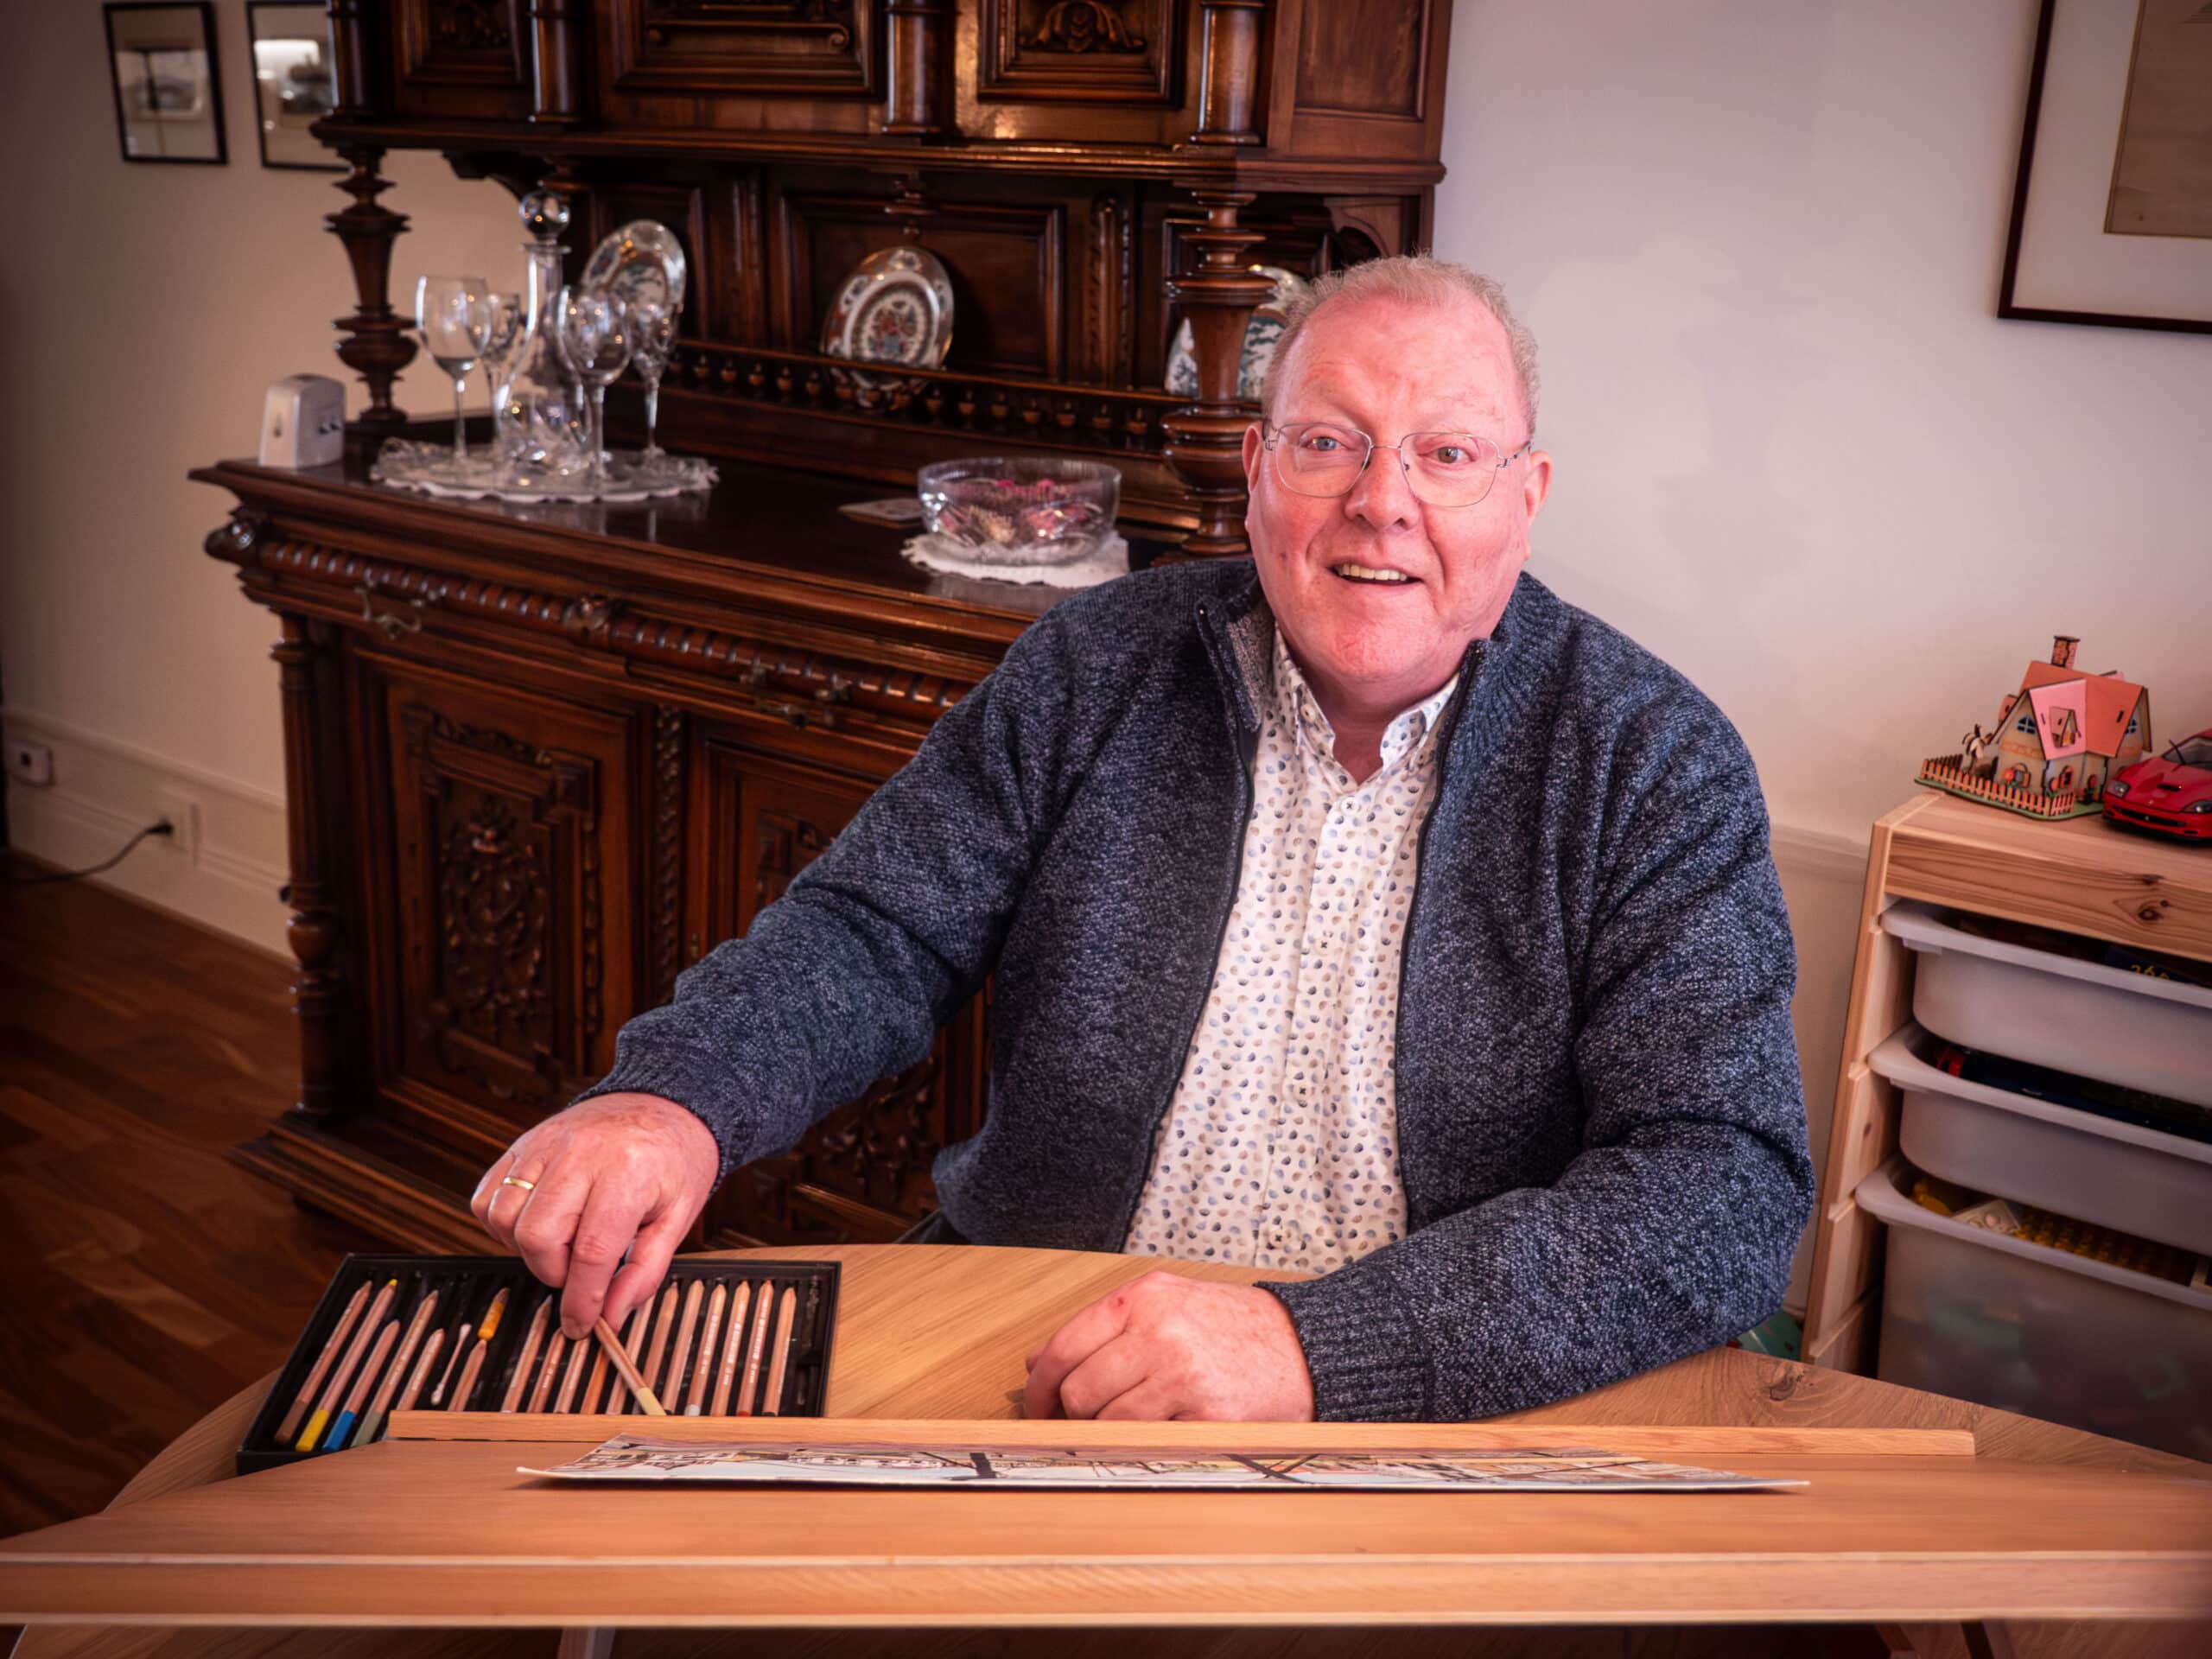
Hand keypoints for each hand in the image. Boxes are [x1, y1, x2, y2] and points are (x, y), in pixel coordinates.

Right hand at [470, 1093, 719, 1340]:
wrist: (665, 1102)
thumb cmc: (675, 1159)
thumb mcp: (679, 1217)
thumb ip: (645, 1271)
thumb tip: (611, 1315)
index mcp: (628, 1171)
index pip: (592, 1250)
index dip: (582, 1299)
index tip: (581, 1324)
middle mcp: (581, 1153)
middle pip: (539, 1235)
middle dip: (554, 1272)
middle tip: (579, 1271)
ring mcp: (546, 1144)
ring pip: (505, 1217)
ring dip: (526, 1248)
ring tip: (562, 1243)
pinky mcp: (524, 1142)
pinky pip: (488, 1195)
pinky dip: (502, 1223)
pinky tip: (538, 1224)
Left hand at [1022, 1270, 1314, 1421]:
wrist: (1304, 1347)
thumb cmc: (1230, 1327)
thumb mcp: (1166, 1304)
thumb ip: (1101, 1328)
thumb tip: (1038, 1363)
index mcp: (1144, 1299)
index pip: (1064, 1347)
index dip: (1040, 1386)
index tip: (1038, 1406)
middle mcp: (1160, 1332)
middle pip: (1080, 1391)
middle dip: (1075, 1413)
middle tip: (1087, 1419)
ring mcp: (1183, 1375)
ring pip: (1109, 1422)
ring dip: (1111, 1430)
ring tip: (1136, 1419)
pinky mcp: (1206, 1415)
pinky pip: (1147, 1441)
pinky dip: (1146, 1441)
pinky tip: (1166, 1427)